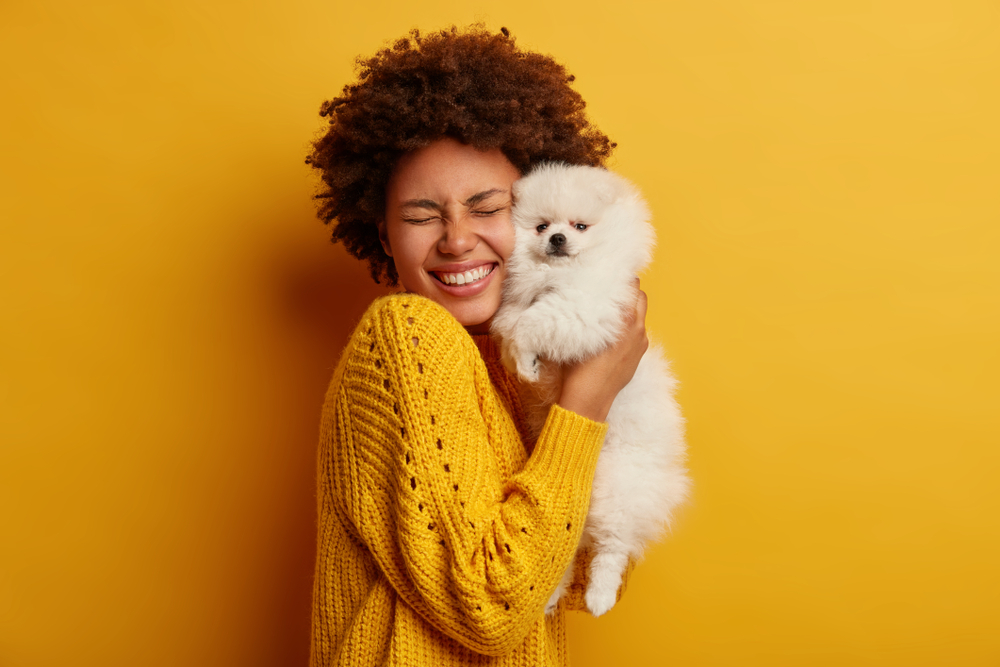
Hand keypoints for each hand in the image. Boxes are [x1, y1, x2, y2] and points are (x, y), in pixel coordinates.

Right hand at [557, 279, 648, 422]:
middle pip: (640, 297)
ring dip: (629, 309)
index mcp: (625, 320)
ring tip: (611, 309)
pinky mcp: (638, 355)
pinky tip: (613, 331)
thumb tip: (579, 296)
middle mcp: (637, 329)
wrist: (589, 400)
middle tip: (610, 289)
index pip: (632, 287)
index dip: (622, 278)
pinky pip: (638, 332)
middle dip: (628, 292)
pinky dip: (630, 326)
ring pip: (640, 315)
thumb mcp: (580, 333)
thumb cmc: (578, 368)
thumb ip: (586, 312)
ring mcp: (640, 343)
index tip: (610, 274)